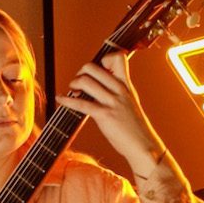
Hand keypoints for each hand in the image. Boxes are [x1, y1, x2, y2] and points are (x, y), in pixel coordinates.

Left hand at [56, 52, 165, 177]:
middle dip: (80, 73)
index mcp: (126, 84)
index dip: (102, 59)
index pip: (117, 57)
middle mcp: (119, 89)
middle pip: (92, 67)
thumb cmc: (134, 127)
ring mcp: (112, 102)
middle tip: (79, 85)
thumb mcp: (129, 102)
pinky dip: (67, 101)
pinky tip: (60, 100)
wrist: (143, 145)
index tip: (96, 72)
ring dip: (73, 84)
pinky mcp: (105, 115)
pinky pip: (81, 104)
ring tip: (73, 92)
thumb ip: (117, 92)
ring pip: (85, 81)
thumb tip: (98, 87)